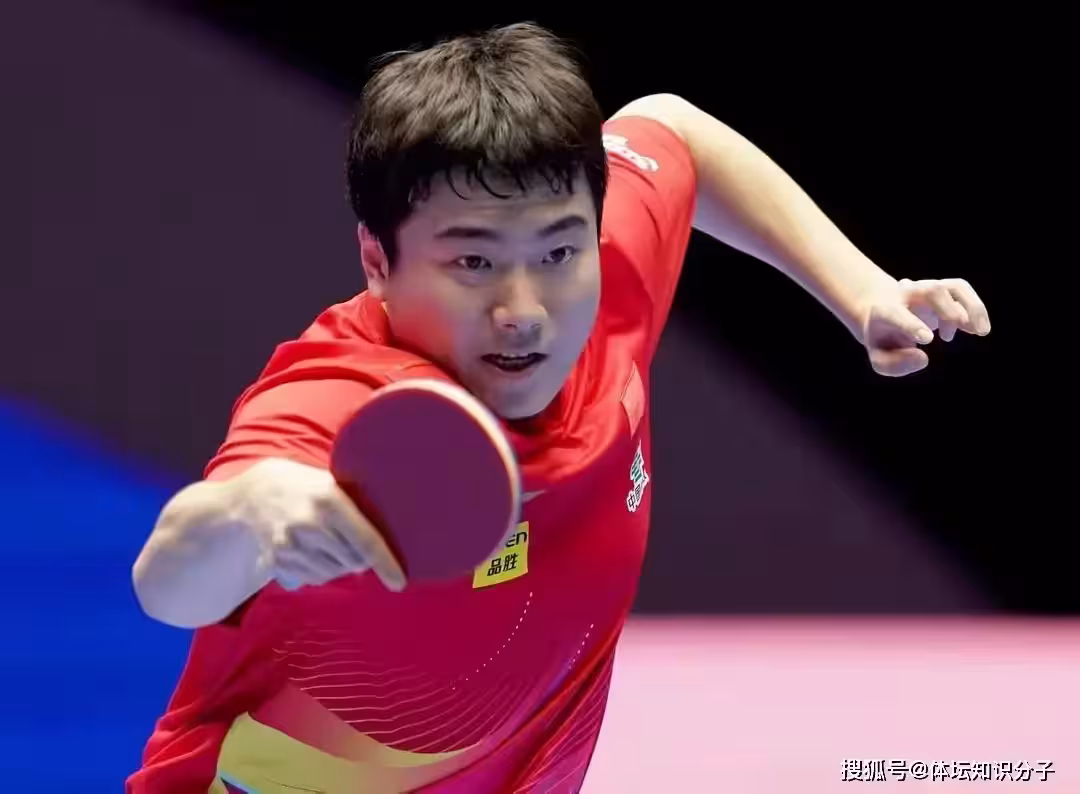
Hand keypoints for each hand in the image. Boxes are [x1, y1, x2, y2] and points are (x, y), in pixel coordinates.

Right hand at [234, 458, 405, 591]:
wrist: (252, 495)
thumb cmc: (303, 486)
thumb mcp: (330, 482)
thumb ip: (357, 504)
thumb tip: (391, 532)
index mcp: (330, 499)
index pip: (366, 541)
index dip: (386, 564)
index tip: (399, 582)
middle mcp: (311, 523)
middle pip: (353, 561)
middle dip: (359, 559)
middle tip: (351, 544)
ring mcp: (292, 544)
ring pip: (333, 573)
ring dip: (338, 566)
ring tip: (328, 544)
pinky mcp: (278, 560)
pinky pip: (312, 579)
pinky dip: (319, 572)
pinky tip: (312, 552)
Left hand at [860, 278, 990, 376]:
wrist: (882, 313)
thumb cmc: (883, 339)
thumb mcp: (879, 356)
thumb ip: (893, 363)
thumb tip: (922, 359)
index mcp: (884, 311)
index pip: (896, 314)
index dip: (912, 325)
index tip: (928, 339)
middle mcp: (906, 294)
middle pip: (931, 291)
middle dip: (950, 310)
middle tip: (965, 330)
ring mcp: (926, 289)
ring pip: (953, 287)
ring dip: (972, 307)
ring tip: (982, 332)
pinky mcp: (942, 289)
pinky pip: (962, 291)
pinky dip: (975, 308)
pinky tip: (976, 330)